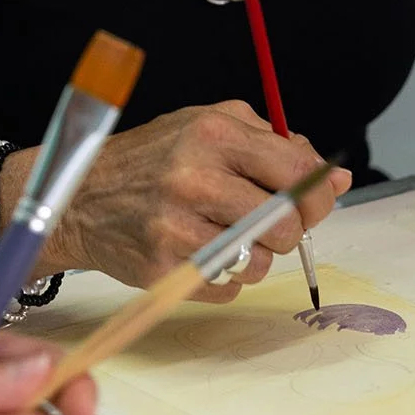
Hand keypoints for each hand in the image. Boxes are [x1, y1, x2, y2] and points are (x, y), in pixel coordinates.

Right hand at [16, 102, 350, 302]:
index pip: (297, 173)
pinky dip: (225, 278)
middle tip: (266, 224)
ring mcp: (174, 226)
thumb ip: (276, 146)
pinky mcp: (161, 267)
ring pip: (260, 262)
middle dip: (287, 231)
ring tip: (227, 237)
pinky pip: (227, 288)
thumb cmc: (154, 159)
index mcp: (214, 134)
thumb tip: (336, 177)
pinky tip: (200, 254)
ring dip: (256, 257)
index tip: (315, 203)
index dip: (318, 195)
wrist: (78, 197)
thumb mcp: (210, 126)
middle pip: (286, 224)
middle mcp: (194, 177)